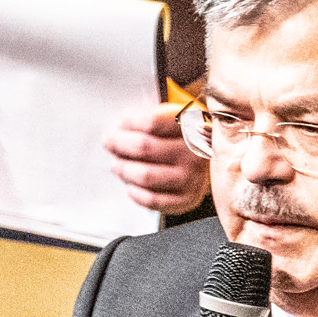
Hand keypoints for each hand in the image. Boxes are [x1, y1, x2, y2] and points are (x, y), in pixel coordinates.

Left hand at [106, 96, 209, 211]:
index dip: (128, 121)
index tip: (119, 123)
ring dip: (123, 169)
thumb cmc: (181, 137)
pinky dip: (134, 192)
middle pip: (144, 147)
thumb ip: (147, 119)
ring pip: (145, 175)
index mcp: (192, 125)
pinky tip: (131, 184)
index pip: (151, 121)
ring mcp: (193, 178)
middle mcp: (195, 152)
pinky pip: (152, 199)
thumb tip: (116, 131)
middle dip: (118, 143)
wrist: (208, 160)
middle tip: (109, 141)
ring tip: (117, 164)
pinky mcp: (188, 199)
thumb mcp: (172, 117)